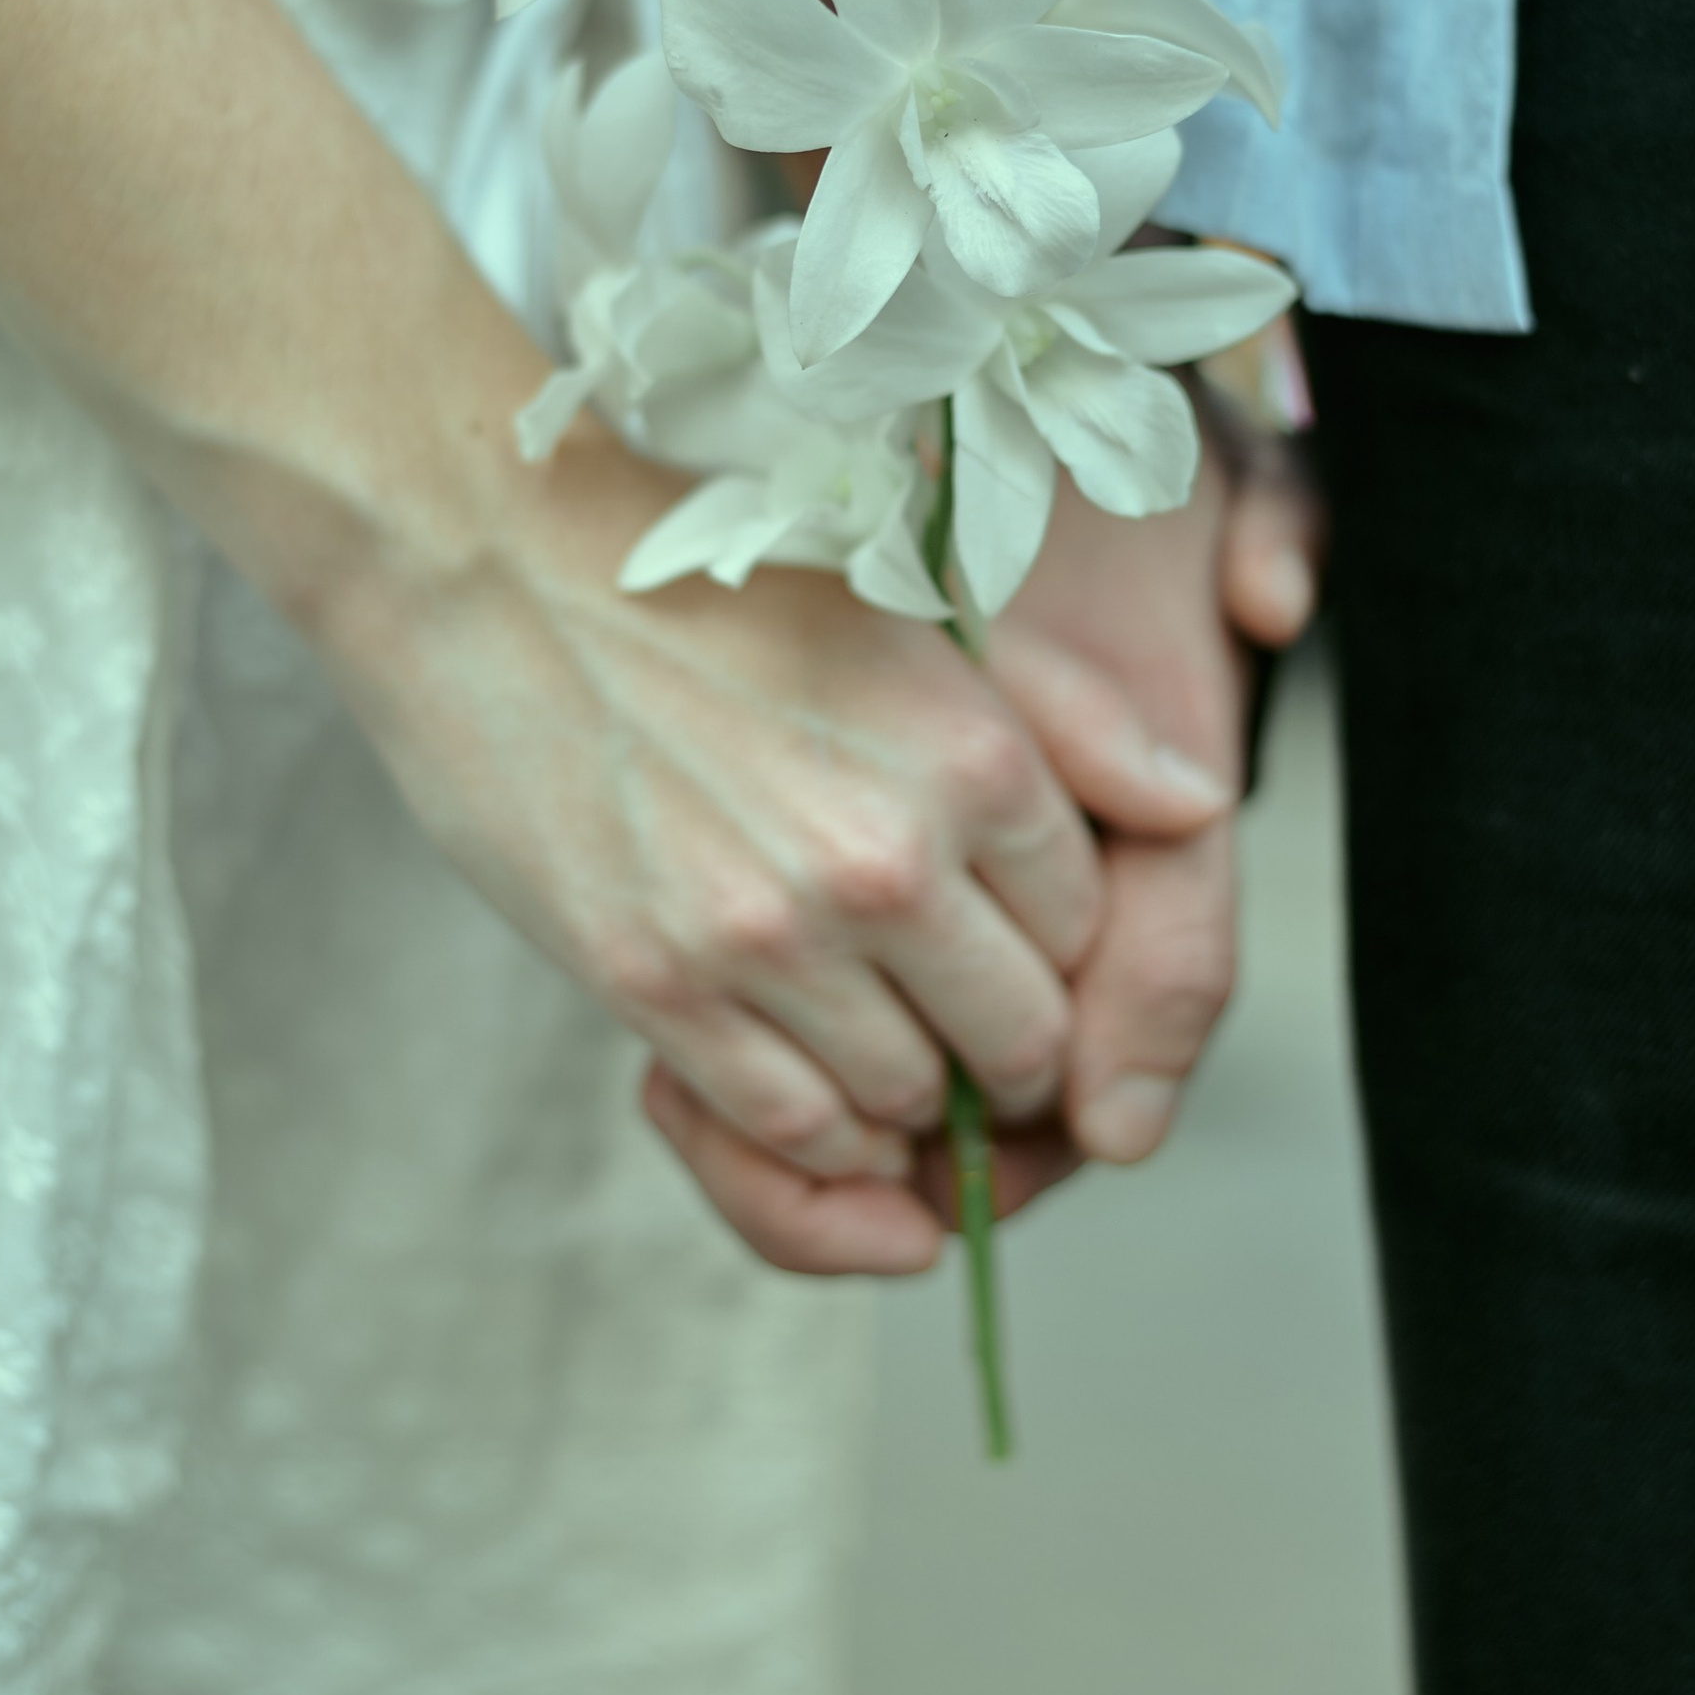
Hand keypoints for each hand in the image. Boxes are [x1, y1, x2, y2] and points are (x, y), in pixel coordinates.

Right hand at [617, 453, 1310, 1271]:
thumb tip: (1203, 804)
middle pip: (1022, 1042)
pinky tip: (797, 1071)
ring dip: (903, 1096)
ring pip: (908, 1099)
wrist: (491, 562)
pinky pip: (788, 1125)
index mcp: (977, 755)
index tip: (1009, 947)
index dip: (1057, 954)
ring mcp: (774, 932)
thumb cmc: (707, 580)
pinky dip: (814, 1132)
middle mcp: (894, 855)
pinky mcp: (660, 985)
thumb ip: (1067, 727)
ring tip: (862, 1030)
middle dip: (1001, 1052)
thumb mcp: (914, 619)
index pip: (1091, 932)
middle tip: (951, 1023)